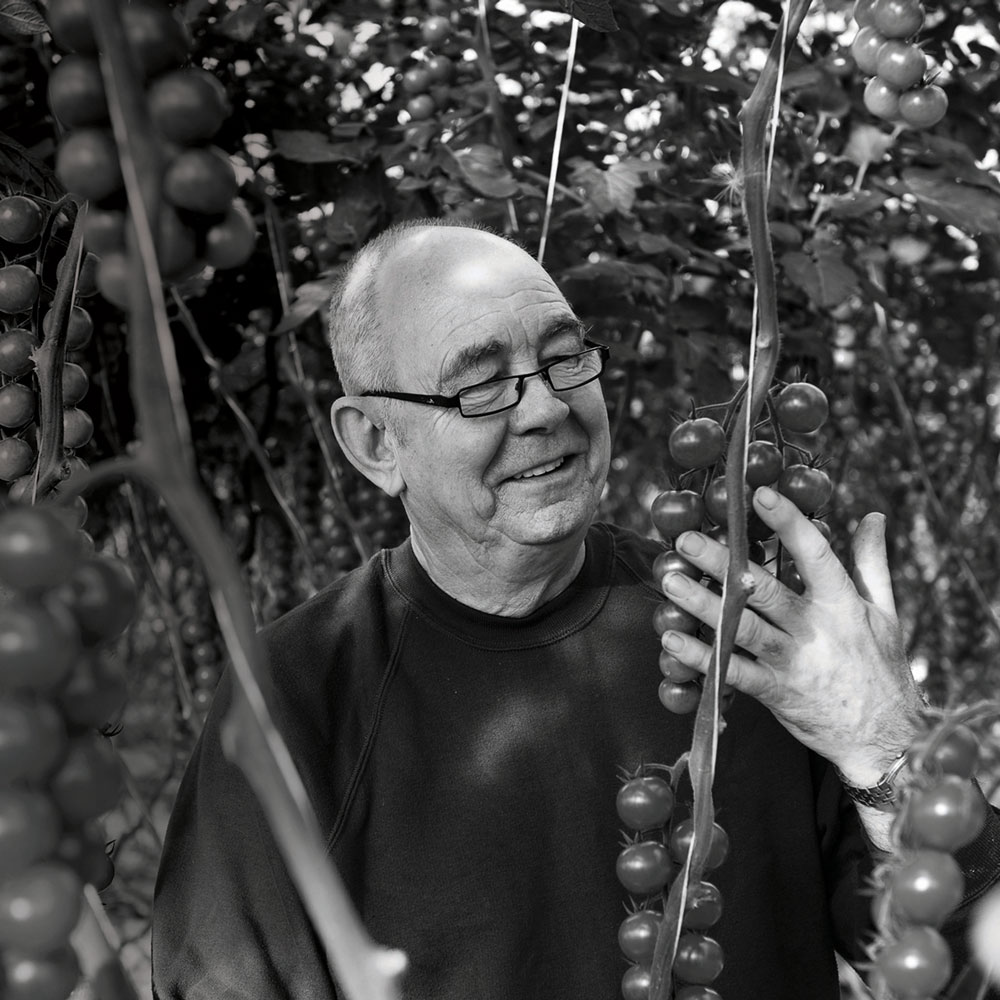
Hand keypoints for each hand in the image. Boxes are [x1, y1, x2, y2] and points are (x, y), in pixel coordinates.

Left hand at [658, 485, 924, 783]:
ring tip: (670, 581)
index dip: (789, 523)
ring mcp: (792, 663)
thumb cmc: (882, 667)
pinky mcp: (774, 692)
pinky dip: (702, 656)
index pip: (816, 555)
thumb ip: (872, 562)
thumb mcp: (886, 612)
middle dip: (724, 562)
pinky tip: (672, 639)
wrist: (885, 738)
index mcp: (842, 604)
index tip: (760, 494)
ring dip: (702, 604)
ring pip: (741, 629)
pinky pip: (733, 672)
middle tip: (687, 538)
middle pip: (764, 590)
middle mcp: (815, 630)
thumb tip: (874, 515)